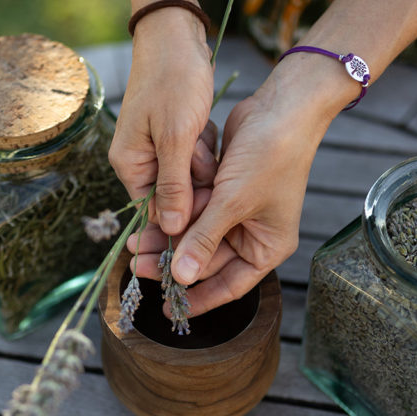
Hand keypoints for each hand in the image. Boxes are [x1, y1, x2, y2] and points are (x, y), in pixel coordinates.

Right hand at [109, 8, 214, 235]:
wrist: (175, 34)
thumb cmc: (173, 80)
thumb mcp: (176, 137)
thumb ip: (174, 186)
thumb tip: (173, 229)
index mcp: (129, 165)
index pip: (156, 212)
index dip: (185, 209)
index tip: (208, 194)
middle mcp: (139, 160)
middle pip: (176, 194)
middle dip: (196, 176)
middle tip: (200, 147)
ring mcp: (156, 147)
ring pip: (190, 175)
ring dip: (203, 158)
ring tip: (201, 130)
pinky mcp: (173, 134)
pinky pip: (194, 156)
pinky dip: (204, 143)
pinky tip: (205, 124)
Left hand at [148, 58, 350, 315]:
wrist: (281, 107)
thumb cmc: (270, 156)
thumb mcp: (233, 202)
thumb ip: (204, 239)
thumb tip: (181, 277)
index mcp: (267, 247)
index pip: (229, 285)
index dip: (198, 298)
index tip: (168, 308)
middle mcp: (253, 234)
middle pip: (206, 259)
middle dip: (172, 260)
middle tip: (137, 263)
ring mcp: (237, 211)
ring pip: (195, 233)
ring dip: (168, 235)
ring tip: (134, 241)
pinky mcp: (223, 190)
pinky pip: (195, 209)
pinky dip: (177, 210)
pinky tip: (151, 214)